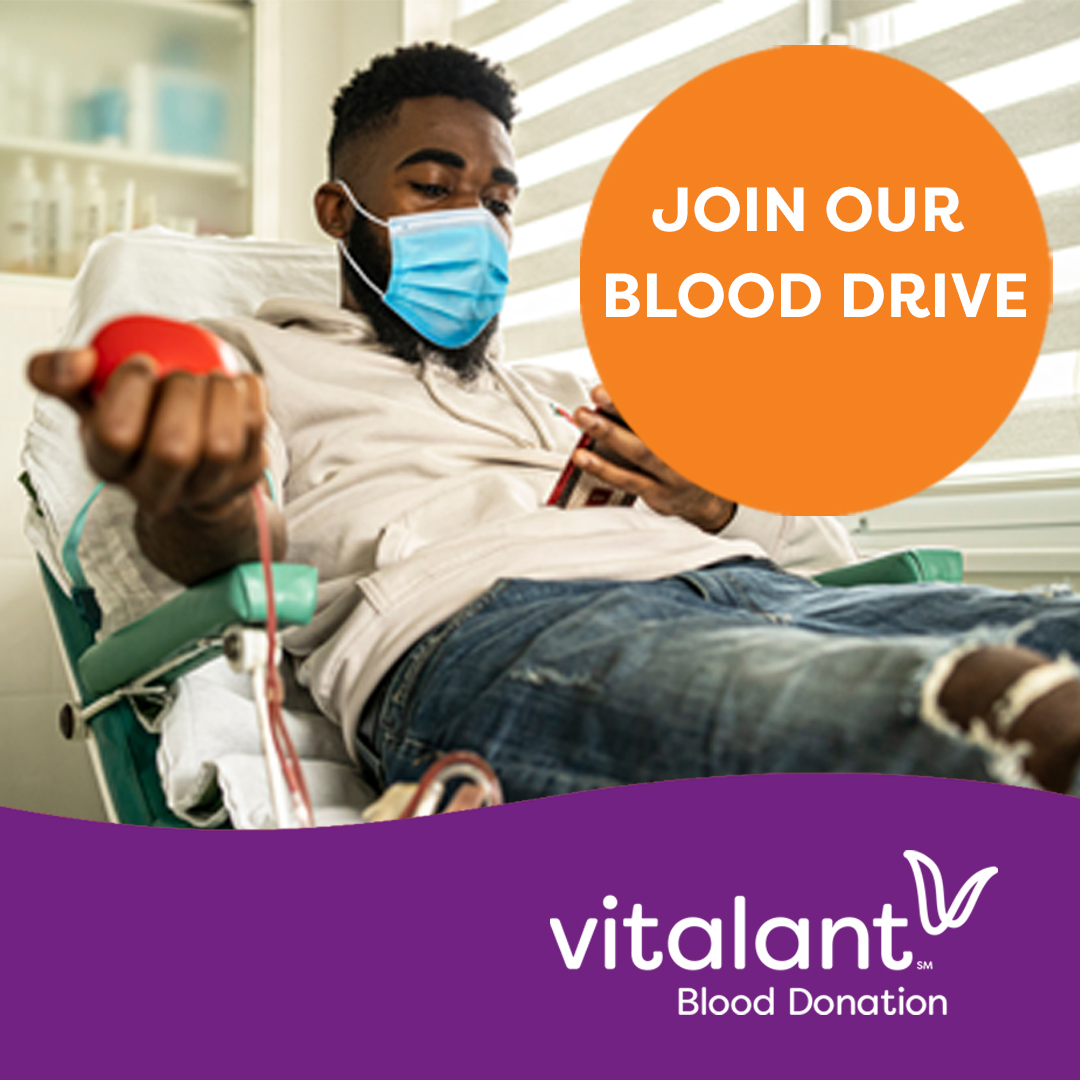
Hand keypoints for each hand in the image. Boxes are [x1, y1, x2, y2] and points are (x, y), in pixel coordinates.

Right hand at [28, 347, 266, 516]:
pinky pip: (255, 427)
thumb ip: (61, 374)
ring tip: (211, 377)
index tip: (143, 361)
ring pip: (222, 445)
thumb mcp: (91, 396)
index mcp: (107, 464)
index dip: (131, 388)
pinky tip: (234, 385)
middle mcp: (155, 489)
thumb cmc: (138, 418)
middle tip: (182, 372)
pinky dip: (248, 392)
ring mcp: (204, 488)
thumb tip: (79, 361)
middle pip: (173, 450)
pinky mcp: (245, 475)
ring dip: (220, 393)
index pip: (116, 436)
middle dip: (182, 392)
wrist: (190, 459)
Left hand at [572, 386, 736, 533]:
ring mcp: (672, 471)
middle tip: (598, 392)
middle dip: (623, 406)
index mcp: (691, 425)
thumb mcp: (685, 423)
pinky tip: (583, 456)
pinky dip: (603, 468)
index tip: (621, 376)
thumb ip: (657, 406)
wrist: (706, 497)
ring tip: (584, 417)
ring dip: (608, 433)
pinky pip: (627, 480)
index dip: (642, 390)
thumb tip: (623, 383)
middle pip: (651, 424)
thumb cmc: (687, 453)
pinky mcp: (657, 492)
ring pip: (638, 451)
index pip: (665, 403)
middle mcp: (684, 447)